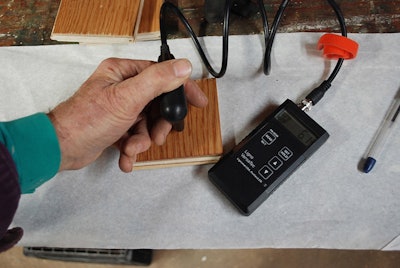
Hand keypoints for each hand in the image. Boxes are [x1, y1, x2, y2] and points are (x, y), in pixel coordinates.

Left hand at [48, 58, 207, 171]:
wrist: (62, 148)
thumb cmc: (87, 120)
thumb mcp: (127, 98)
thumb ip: (157, 81)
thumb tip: (183, 67)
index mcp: (123, 73)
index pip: (163, 74)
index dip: (182, 88)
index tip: (198, 101)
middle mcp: (122, 87)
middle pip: (157, 104)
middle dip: (157, 125)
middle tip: (157, 136)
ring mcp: (119, 108)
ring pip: (147, 123)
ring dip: (143, 140)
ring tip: (131, 148)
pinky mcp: (116, 126)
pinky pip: (135, 135)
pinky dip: (133, 149)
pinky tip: (126, 157)